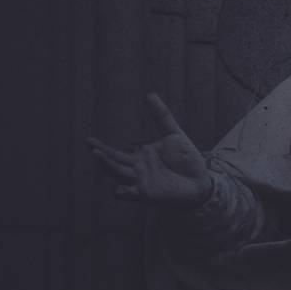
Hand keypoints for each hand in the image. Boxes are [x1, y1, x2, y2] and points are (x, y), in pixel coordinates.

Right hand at [87, 94, 213, 207]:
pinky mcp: (150, 195)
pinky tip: (118, 189)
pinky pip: (134, 195)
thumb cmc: (186, 159)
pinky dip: (125, 193)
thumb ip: (162, 116)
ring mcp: (142, 182)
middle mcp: (137, 170)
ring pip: (120, 175)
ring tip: (98, 156)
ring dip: (109, 168)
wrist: (201, 181)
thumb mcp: (173, 134)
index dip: (101, 148)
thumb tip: (150, 94)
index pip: (114, 153)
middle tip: (92, 147)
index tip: (89, 140)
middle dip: (102, 157)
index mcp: (139, 156)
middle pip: (113, 164)